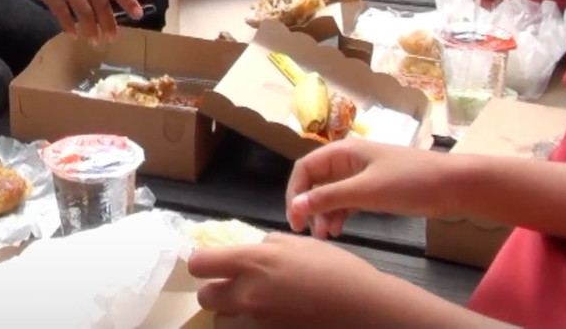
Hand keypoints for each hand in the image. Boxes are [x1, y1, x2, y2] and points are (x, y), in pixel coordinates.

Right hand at [2, 0, 141, 42]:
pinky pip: (63, 14)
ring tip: (94, 41)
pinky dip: (69, 26)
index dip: (128, 0)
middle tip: (112, 38)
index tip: (138, 14)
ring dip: (91, 29)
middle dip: (109, 23)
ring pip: (85, 12)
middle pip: (101, 3)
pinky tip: (73, 35)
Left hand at [189, 233, 395, 326]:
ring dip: (232, 316)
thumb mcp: (299, 246)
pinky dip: (250, 328)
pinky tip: (269, 321)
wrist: (366, 311)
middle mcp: (247, 295)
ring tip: (255, 310)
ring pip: (222, 323)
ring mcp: (257, 324)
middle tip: (237, 290)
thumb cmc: (337, 272)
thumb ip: (266, 247)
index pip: (199, 263)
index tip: (214, 265)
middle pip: (205, 297)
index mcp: (252, 263)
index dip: (204, 263)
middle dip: (218, 292)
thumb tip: (249, 252)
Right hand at [285, 139, 455, 236]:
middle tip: (306, 232)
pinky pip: (347, 202)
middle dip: (309, 206)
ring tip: (325, 236)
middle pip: (316, 182)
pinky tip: (339, 230)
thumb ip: (328, 198)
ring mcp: (362, 176)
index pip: (305, 169)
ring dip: (324, 214)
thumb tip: (296, 206)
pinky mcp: (375, 190)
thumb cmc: (409, 182)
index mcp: (342, 152)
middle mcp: (348, 161)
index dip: (295, 193)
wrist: (455, 185)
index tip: (294, 218)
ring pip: (331, 195)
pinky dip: (340, 215)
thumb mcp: (366, 191)